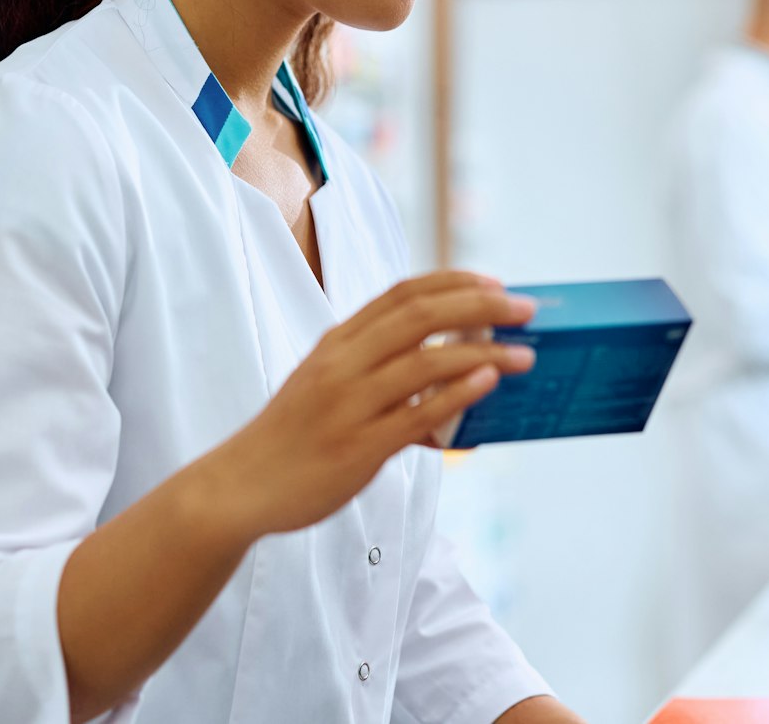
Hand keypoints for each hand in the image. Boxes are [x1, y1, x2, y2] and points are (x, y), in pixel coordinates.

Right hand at [220, 272, 535, 537]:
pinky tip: (488, 383)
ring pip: (426, 362)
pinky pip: (417, 414)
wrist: (241, 486)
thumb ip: (374, 365)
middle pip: (421, 316)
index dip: (453, 282)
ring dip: (483, 352)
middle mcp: (344, 363)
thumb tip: (442, 364)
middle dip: (481, 307)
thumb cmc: (293, 435)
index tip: (495, 282)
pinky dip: (457, 394)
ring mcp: (351, 404)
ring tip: (525, 354)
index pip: (402, 294)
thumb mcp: (326, 381)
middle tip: (527, 309)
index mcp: (338, 341)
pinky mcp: (359, 446)